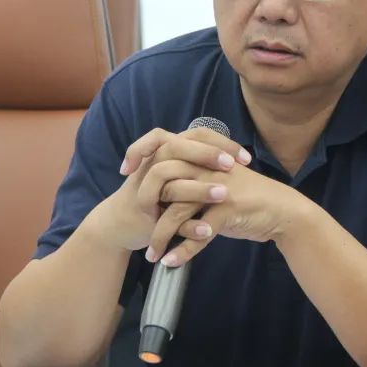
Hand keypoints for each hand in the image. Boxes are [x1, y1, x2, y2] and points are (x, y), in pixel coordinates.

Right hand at [92, 126, 250, 251]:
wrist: (119, 224)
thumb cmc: (155, 195)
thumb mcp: (174, 172)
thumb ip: (197, 161)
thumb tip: (232, 153)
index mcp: (165, 150)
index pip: (195, 135)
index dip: (222, 143)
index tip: (246, 158)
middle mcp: (152, 164)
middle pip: (177, 148)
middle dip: (207, 155)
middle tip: (232, 166)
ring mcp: (145, 188)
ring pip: (170, 181)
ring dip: (197, 188)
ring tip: (223, 194)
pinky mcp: (144, 215)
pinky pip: (166, 218)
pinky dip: (188, 226)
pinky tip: (208, 231)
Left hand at [144, 162, 308, 266]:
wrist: (282, 211)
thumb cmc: (247, 198)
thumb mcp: (217, 181)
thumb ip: (191, 179)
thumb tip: (160, 189)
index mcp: (202, 156)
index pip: (162, 150)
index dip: (139, 157)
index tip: (126, 177)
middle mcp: (207, 168)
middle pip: (163, 185)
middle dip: (146, 211)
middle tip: (138, 231)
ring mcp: (217, 188)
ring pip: (177, 212)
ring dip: (161, 237)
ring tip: (152, 256)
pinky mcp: (227, 210)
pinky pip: (198, 233)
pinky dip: (183, 251)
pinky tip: (171, 262)